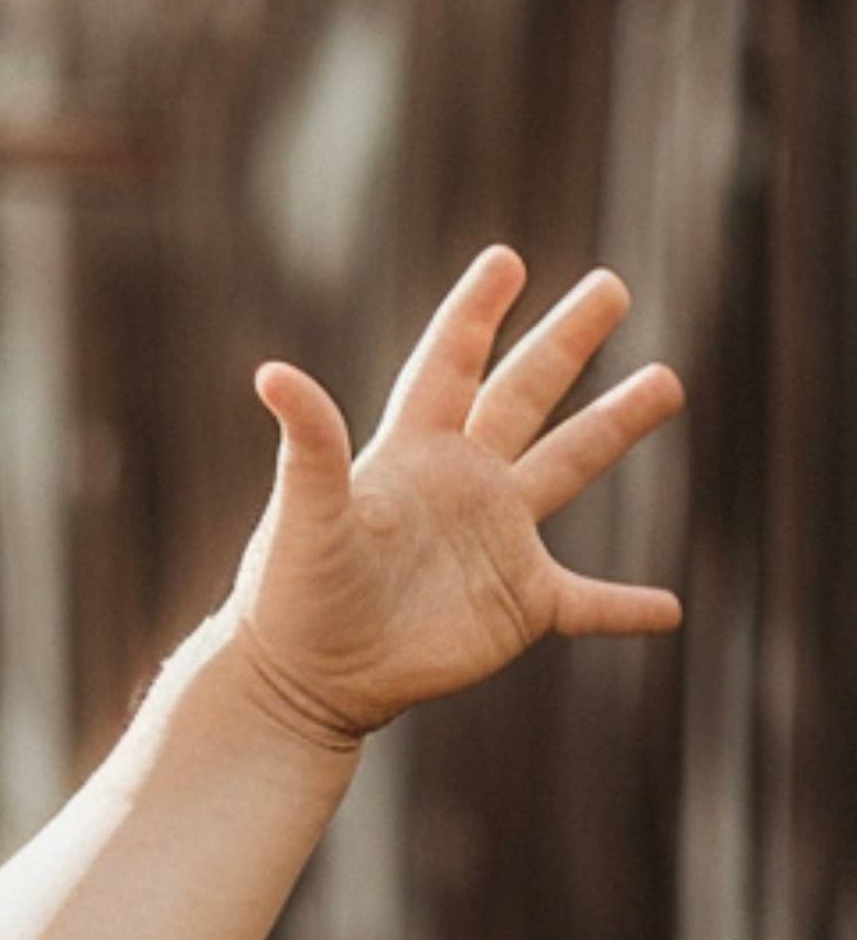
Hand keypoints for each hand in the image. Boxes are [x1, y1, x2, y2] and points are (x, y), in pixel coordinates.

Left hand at [225, 248, 685, 747]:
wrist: (299, 680)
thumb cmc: (291, 594)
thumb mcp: (303, 513)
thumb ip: (308, 444)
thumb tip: (271, 374)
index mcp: (411, 453)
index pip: (449, 364)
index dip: (475, 312)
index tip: (505, 259)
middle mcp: (461, 484)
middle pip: (524, 395)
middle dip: (566, 341)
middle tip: (611, 287)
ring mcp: (496, 542)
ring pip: (569, 467)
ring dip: (616, 425)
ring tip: (666, 382)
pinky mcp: (517, 606)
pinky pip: (589, 603)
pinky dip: (626, 607)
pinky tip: (669, 610)